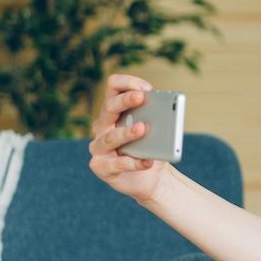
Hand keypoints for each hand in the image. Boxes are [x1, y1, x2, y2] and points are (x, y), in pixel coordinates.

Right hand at [87, 73, 169, 202]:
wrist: (152, 178)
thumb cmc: (152, 148)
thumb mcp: (156, 131)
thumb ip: (156, 119)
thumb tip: (162, 114)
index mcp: (115, 110)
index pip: (113, 87)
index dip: (127, 83)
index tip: (146, 88)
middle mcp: (102, 125)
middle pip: (108, 108)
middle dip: (125, 100)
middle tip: (142, 97)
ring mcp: (99, 147)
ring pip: (110, 137)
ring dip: (126, 132)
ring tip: (142, 128)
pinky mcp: (101, 167)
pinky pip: (117, 164)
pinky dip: (134, 163)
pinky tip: (147, 162)